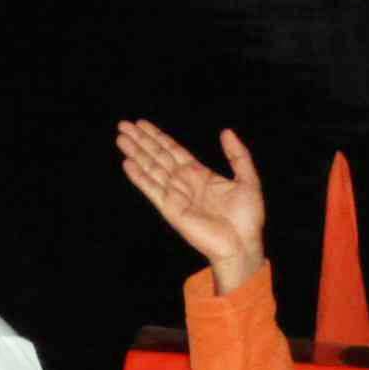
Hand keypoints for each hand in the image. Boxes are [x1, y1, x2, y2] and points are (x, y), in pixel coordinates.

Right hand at [114, 118, 269, 292]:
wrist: (242, 244)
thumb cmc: (247, 218)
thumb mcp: (248, 179)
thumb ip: (238, 155)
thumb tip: (226, 131)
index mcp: (199, 174)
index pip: (172, 150)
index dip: (157, 137)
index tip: (142, 124)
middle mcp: (184, 182)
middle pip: (157, 156)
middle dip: (140, 140)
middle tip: (123, 125)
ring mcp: (176, 195)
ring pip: (151, 168)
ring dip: (136, 153)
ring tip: (121, 138)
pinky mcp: (171, 209)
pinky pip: (152, 189)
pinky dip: (139, 176)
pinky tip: (128, 163)